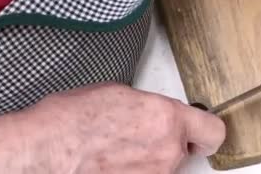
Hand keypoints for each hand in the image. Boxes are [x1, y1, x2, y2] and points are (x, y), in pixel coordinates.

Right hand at [20, 82, 225, 172]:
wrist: (48, 150)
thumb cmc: (72, 120)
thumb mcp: (118, 94)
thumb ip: (149, 107)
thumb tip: (152, 114)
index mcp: (167, 118)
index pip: (213, 130)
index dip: (205, 131)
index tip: (199, 133)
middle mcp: (167, 151)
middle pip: (182, 149)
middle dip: (164, 143)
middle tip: (137, 137)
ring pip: (162, 167)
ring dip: (147, 160)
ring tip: (116, 151)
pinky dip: (133, 171)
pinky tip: (111, 163)